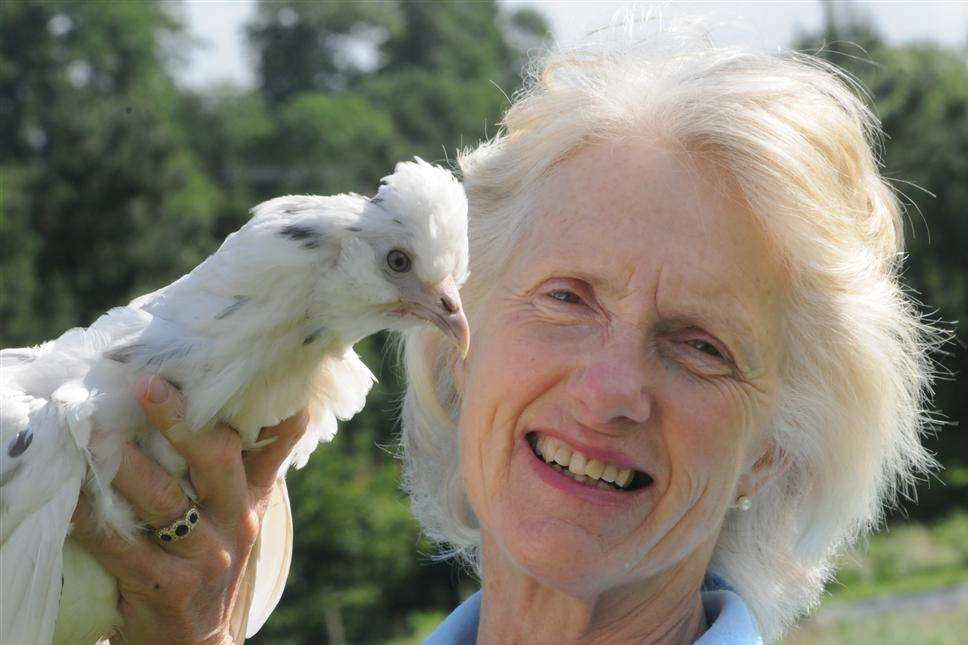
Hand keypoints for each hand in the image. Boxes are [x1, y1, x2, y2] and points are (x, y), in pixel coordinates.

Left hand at [71, 377, 307, 643]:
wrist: (197, 639)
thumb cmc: (210, 556)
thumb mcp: (242, 509)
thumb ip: (253, 458)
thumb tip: (275, 396)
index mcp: (253, 493)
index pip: (272, 438)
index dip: (255, 401)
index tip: (224, 362)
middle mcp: (237, 519)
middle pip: (216, 458)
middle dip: (179, 419)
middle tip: (146, 384)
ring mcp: (206, 556)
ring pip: (166, 499)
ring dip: (126, 465)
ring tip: (96, 437)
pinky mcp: (168, 587)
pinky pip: (124, 545)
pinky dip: (95, 519)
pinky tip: (76, 497)